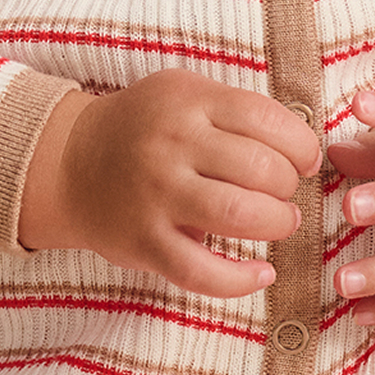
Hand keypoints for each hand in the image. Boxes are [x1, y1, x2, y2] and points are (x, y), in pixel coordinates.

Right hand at [17, 70, 321, 297]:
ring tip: (281, 223)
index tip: (305, 161)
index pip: (267, 119)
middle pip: (261, 168)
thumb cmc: (145, 128)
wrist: (69, 162)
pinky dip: (241, 280)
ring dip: (277, 223)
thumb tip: (305, 149)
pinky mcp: (144, 242)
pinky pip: (202, 270)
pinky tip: (262, 274)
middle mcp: (172, 145)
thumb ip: (237, 112)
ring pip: (239, 214)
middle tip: (285, 193)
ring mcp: (156, 194)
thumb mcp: (185, 94)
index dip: (301, 146)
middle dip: (288, 186)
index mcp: (189, 102)